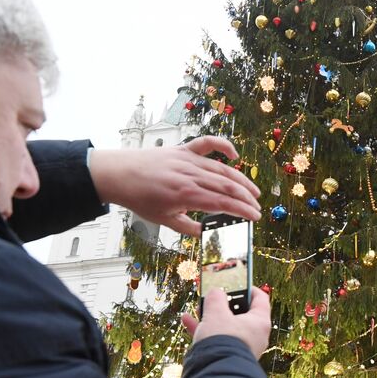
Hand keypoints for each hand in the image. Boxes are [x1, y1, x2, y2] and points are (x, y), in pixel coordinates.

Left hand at [89, 137, 260, 235]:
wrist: (119, 174)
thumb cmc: (140, 198)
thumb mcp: (164, 220)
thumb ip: (188, 227)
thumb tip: (207, 233)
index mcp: (186, 194)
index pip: (223, 202)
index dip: (242, 210)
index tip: (255, 217)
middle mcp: (190, 175)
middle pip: (227, 186)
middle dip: (246, 198)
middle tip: (257, 208)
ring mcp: (188, 160)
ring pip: (222, 169)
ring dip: (241, 180)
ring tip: (253, 191)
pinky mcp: (183, 150)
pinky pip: (207, 144)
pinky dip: (222, 146)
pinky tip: (234, 155)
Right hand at [182, 288, 270, 357]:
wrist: (215, 374)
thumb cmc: (222, 340)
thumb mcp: (216, 312)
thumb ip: (215, 298)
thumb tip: (216, 292)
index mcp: (259, 321)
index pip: (260, 298)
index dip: (248, 287)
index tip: (236, 281)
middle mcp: (255, 335)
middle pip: (241, 312)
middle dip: (224, 303)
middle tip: (213, 296)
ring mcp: (242, 347)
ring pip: (226, 326)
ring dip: (211, 315)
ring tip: (196, 308)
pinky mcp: (229, 356)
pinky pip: (218, 338)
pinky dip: (205, 330)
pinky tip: (187, 321)